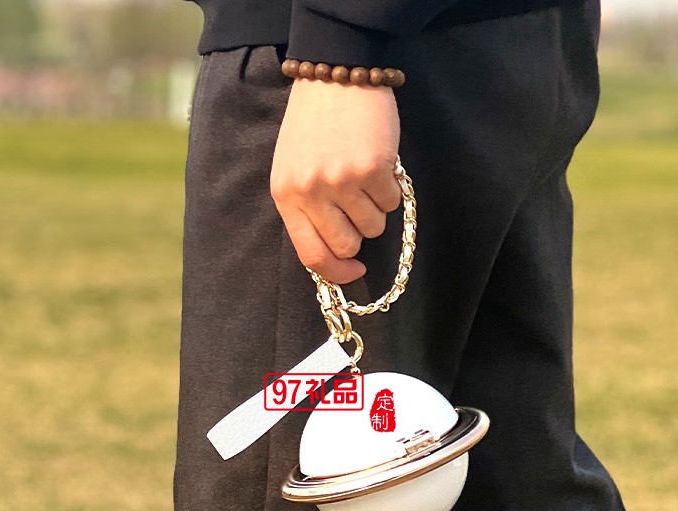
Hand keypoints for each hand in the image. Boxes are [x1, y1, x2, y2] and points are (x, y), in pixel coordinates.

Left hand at [270, 77, 401, 284]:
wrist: (334, 72)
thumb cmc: (314, 124)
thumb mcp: (293, 169)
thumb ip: (307, 209)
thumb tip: (336, 253)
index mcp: (286, 195)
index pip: (311, 255)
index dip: (337, 272)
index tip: (354, 271)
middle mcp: (311, 192)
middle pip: (347, 245)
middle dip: (359, 234)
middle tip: (359, 207)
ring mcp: (341, 181)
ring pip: (373, 226)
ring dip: (376, 208)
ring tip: (365, 177)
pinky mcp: (371, 168)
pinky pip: (392, 202)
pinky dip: (390, 189)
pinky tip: (378, 163)